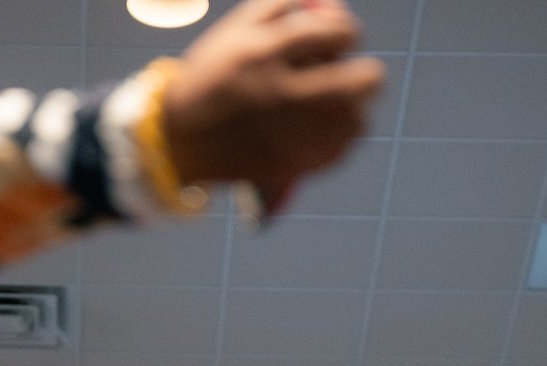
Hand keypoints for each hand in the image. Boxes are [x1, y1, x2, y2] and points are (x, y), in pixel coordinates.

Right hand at [162, 0, 383, 203]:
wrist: (181, 138)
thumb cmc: (216, 74)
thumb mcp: (240, 27)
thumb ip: (287, 5)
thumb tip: (333, 6)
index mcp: (270, 52)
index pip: (339, 32)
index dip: (348, 32)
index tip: (339, 40)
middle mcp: (285, 94)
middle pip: (364, 81)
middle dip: (365, 73)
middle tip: (353, 77)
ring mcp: (290, 135)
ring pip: (356, 121)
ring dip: (352, 110)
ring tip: (332, 107)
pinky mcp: (290, 167)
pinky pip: (338, 152)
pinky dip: (337, 140)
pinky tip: (320, 131)